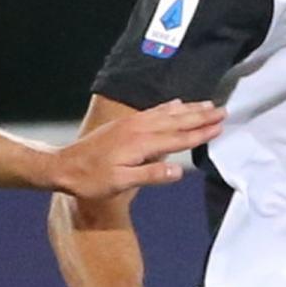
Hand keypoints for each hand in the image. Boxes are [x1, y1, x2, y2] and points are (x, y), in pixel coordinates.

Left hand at [50, 103, 224, 203]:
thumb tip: (178, 171)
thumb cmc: (91, 179)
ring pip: (167, 113)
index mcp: (141, 144)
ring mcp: (131, 124)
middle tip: (222, 110)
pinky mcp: (125, 124)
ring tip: (206, 104)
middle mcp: (139, 129)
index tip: (220, 126)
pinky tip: (176, 103)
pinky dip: (168, 106)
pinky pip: (153, 111)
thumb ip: (150, 176)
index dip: (201, 132)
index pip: (178, 137)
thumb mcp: (120, 183)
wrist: (63, 166)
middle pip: (177, 120)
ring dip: (188, 109)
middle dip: (201, 115)